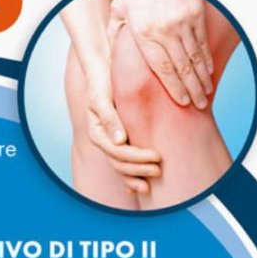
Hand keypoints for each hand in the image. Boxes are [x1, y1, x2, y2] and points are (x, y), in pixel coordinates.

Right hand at [83, 65, 161, 194]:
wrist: (103, 71)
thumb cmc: (103, 82)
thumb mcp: (102, 97)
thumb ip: (109, 118)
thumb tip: (119, 140)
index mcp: (97, 132)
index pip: (117, 152)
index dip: (137, 158)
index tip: (157, 156)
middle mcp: (103, 140)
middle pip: (120, 163)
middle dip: (139, 169)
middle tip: (159, 170)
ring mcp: (111, 142)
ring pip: (121, 167)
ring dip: (137, 175)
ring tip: (156, 177)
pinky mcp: (119, 140)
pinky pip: (123, 163)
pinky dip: (131, 176)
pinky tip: (141, 186)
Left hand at [108, 0, 214, 108]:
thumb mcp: (117, 13)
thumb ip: (117, 39)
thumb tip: (115, 64)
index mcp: (144, 33)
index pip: (163, 69)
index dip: (175, 89)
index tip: (182, 102)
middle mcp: (165, 29)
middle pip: (183, 68)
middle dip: (193, 90)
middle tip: (199, 105)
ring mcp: (182, 20)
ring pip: (196, 57)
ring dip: (203, 77)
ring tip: (206, 93)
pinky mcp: (195, 12)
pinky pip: (202, 41)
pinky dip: (207, 58)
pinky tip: (208, 70)